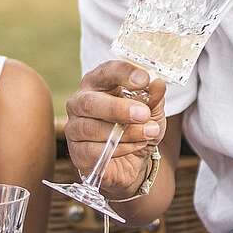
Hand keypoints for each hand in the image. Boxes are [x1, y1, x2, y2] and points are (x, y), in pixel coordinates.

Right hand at [65, 59, 165, 198]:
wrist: (132, 160)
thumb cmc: (137, 126)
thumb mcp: (152, 110)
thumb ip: (153, 97)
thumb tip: (158, 83)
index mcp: (97, 83)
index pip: (105, 72)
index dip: (123, 74)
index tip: (144, 79)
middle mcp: (80, 102)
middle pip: (89, 102)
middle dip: (118, 108)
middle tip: (144, 114)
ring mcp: (74, 128)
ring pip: (91, 129)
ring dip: (126, 132)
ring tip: (149, 133)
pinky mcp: (77, 153)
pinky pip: (94, 151)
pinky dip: (120, 149)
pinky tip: (135, 147)